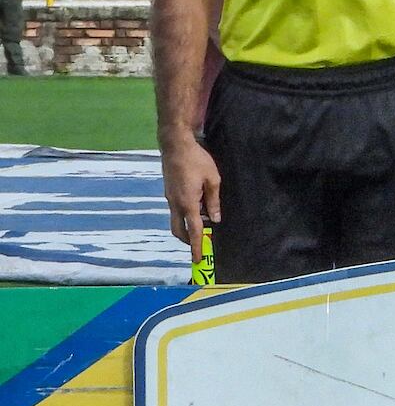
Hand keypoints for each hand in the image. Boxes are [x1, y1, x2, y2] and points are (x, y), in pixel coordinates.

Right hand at [161, 132, 219, 255]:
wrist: (175, 145)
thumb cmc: (197, 160)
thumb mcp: (213, 179)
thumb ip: (213, 201)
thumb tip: (215, 220)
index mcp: (187, 203)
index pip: (193, 231)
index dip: (197, 246)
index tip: (199, 259)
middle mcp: (175, 204)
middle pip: (179, 231)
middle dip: (189, 241)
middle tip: (202, 245)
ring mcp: (169, 198)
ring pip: (176, 221)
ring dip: (187, 228)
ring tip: (203, 226)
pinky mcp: (169, 192)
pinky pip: (175, 211)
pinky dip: (185, 217)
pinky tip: (197, 211)